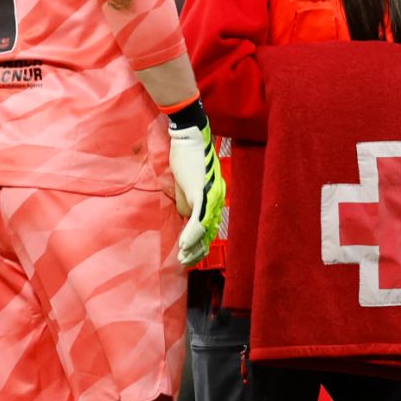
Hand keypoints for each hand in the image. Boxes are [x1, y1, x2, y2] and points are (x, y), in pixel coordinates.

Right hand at [166, 101, 225, 267]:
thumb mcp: (184, 185)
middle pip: (210, 231)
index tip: (189, 254)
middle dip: (198, 250)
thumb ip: (185, 201)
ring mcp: (211, 196)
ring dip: (193, 246)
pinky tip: (183, 245)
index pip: (209, 225)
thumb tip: (184, 216)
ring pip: (205, 229)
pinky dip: (191, 234)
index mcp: (214, 197)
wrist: (188, 137)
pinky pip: (198, 219)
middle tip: (186, 262)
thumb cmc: (186, 158)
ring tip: (183, 257)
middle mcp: (217, 199)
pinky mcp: (202, 193)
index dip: (200, 242)